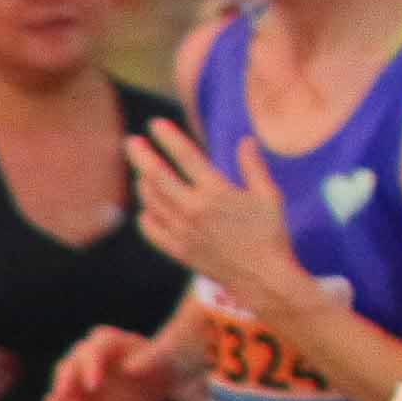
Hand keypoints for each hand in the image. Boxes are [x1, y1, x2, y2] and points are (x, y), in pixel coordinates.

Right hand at [44, 325, 187, 400]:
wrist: (155, 384)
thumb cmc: (162, 367)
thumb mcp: (163, 362)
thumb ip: (149, 361)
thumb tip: (129, 367)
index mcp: (108, 342)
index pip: (94, 350)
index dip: (91, 366)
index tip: (94, 386)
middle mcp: (89, 356)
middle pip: (71, 365)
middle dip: (68, 382)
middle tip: (66, 398)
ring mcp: (80, 375)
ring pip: (63, 384)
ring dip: (62, 400)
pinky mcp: (77, 394)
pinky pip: (59, 400)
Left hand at [128, 123, 299, 304]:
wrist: (262, 277)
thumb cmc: (270, 233)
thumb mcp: (269, 196)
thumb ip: (253, 166)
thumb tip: (245, 140)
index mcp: (216, 193)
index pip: (186, 157)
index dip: (169, 138)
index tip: (156, 124)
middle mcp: (193, 210)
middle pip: (157, 176)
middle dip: (141, 156)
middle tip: (131, 142)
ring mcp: (181, 232)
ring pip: (152, 201)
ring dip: (143, 183)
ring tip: (141, 171)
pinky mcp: (177, 250)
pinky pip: (151, 229)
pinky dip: (146, 215)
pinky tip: (147, 207)